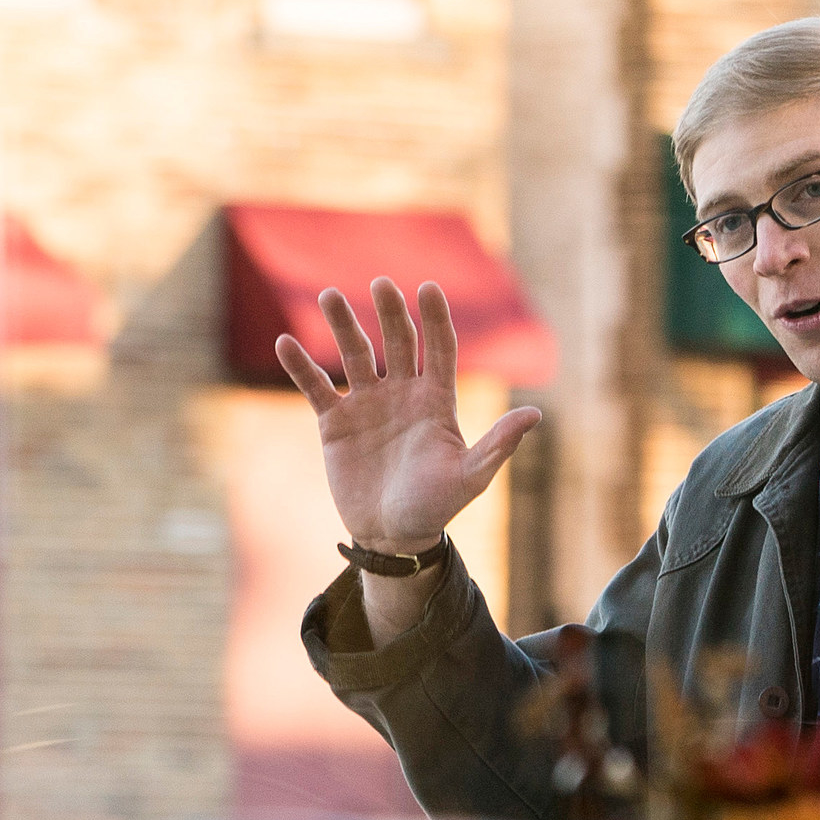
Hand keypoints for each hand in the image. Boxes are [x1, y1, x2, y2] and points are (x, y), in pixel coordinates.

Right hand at [277, 279, 540, 556]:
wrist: (392, 534)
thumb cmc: (436, 505)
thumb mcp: (471, 476)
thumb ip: (499, 444)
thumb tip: (535, 414)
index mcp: (436, 400)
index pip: (439, 348)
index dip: (436, 319)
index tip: (429, 288)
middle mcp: (402, 393)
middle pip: (398, 341)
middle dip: (390, 312)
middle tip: (381, 284)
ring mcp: (367, 404)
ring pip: (355, 354)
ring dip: (343, 325)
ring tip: (329, 296)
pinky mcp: (335, 423)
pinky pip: (316, 387)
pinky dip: (300, 366)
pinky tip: (284, 343)